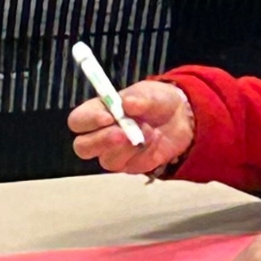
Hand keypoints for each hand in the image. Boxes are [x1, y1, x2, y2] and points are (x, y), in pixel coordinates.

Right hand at [69, 80, 193, 174]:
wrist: (182, 119)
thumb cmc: (157, 102)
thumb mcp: (152, 94)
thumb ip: (140, 98)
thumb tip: (127, 103)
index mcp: (97, 112)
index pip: (77, 121)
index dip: (88, 120)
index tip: (108, 117)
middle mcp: (100, 134)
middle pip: (82, 147)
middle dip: (101, 141)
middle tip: (122, 133)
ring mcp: (113, 153)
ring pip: (106, 160)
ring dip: (128, 146)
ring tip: (149, 131)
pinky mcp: (130, 165)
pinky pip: (129, 166)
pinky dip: (143, 153)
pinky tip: (154, 140)